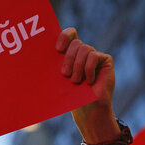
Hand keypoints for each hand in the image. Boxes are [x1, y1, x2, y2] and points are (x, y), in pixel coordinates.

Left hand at [56, 28, 117, 143]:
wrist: (88, 110)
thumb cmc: (71, 96)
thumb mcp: (60, 79)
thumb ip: (55, 65)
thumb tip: (38, 55)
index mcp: (72, 54)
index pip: (70, 34)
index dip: (65, 36)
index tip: (58, 49)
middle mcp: (84, 52)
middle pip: (76, 43)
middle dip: (68, 58)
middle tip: (65, 74)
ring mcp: (95, 56)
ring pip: (84, 49)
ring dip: (78, 66)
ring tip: (76, 81)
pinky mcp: (106, 60)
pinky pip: (94, 56)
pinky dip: (89, 69)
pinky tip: (89, 81)